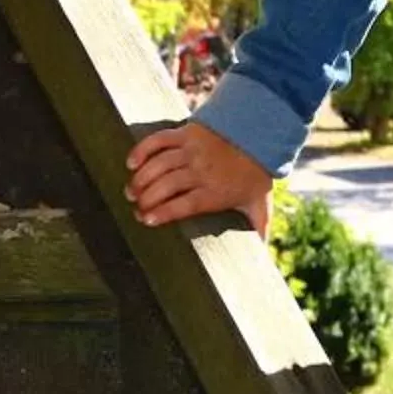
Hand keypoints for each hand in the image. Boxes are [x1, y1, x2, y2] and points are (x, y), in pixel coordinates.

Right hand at [124, 122, 274, 233]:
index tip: (145, 220)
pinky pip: (159, 140)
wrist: (260, 134)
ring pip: (159, 164)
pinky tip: (131, 163)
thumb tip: (261, 259)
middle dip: (145, 197)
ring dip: (140, 178)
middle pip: (166, 185)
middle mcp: (202, 170)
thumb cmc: (255, 174)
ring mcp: (192, 150)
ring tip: (131, 191)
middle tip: (135, 206)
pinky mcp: (186, 133)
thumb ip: (258, 231)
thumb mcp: (259, 204)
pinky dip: (142, 150)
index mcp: (216, 191)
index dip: (162, 212)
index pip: (184, 205)